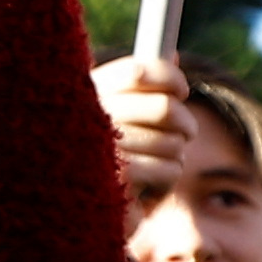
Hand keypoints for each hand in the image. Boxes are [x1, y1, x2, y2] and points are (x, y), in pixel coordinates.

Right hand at [91, 53, 217, 188]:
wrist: (76, 206)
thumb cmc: (104, 157)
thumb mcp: (119, 115)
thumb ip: (142, 86)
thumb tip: (171, 55)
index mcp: (89, 93)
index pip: (140, 69)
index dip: (170, 77)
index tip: (181, 91)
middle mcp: (90, 114)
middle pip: (166, 108)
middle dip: (184, 124)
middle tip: (182, 134)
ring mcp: (103, 146)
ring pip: (173, 142)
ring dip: (173, 156)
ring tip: (150, 165)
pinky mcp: (118, 175)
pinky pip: (170, 168)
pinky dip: (166, 179)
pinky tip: (145, 186)